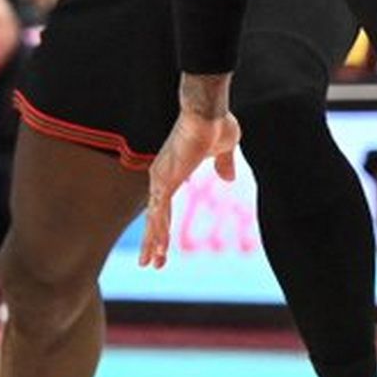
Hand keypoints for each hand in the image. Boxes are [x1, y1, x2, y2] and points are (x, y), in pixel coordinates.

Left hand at [138, 108, 241, 268]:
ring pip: (155, 219)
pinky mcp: (166, 180)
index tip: (161, 243)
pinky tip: (158, 250)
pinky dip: (159, 232)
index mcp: (171, 171)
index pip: (163, 205)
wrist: (207, 112)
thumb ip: (224, 165)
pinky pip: (160, 212)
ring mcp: (161, 179)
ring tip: (150, 264)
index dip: (162, 225)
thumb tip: (227, 179)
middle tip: (149, 263)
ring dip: (154, 243)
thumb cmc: (215, 124)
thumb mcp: (225, 149)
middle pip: (155, 216)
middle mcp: (161, 177)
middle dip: (153, 241)